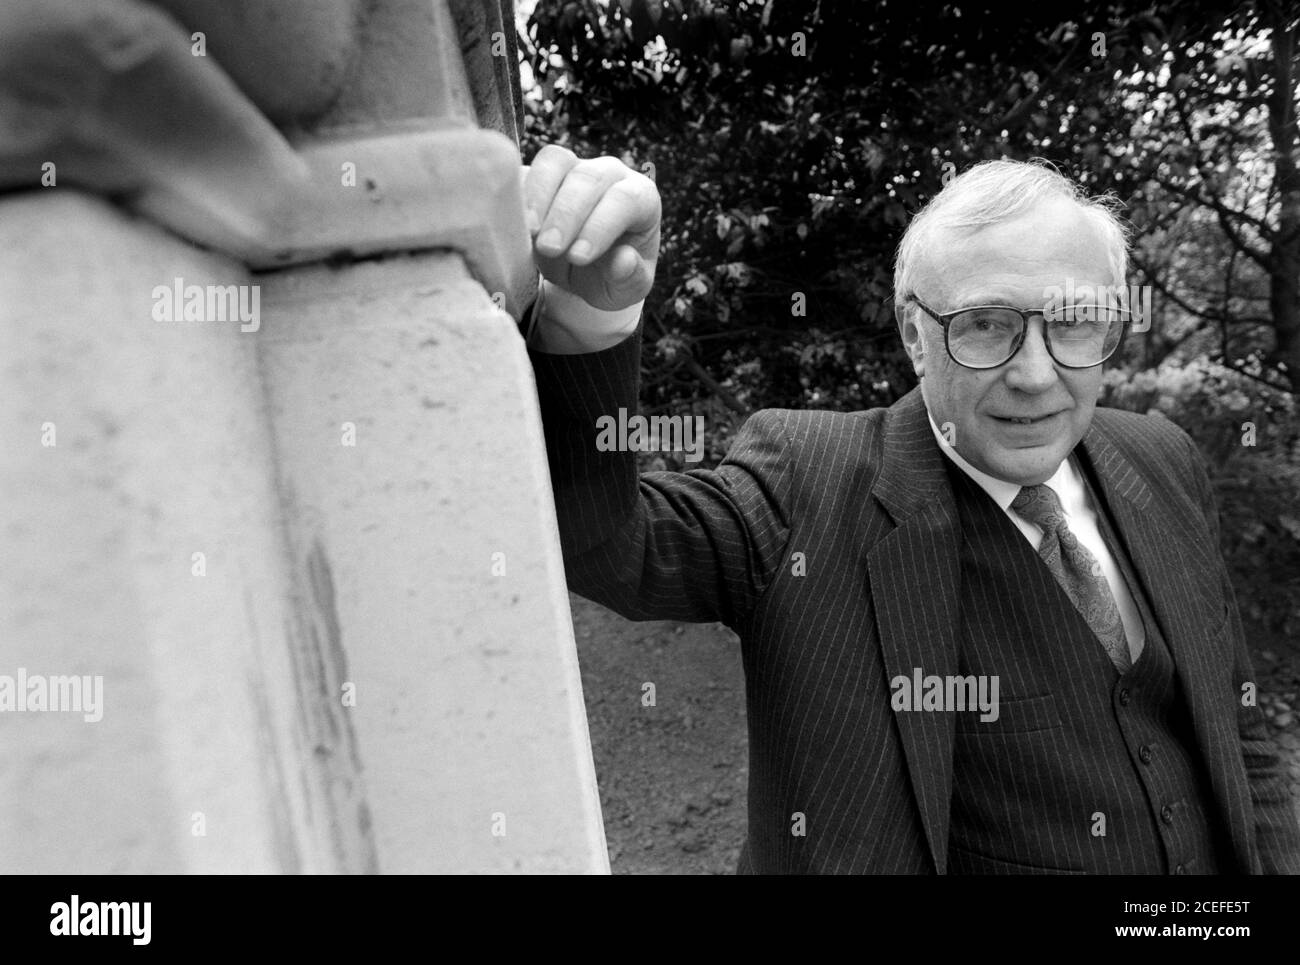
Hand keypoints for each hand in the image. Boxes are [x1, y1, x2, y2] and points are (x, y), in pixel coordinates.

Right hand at [523, 145, 659, 312]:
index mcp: (642, 199)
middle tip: (549, 248)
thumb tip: (623, 260)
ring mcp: (576, 166)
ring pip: (556, 162)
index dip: (601, 226)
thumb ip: (630, 277)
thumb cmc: (612, 277)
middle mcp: (611, 174)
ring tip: (529, 231)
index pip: (626, 200)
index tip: (578, 258)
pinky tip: (513, 220)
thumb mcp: (626, 291)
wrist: (585, 272)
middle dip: (567, 213)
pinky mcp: (544, 171)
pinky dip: (519, 191)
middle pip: (589, 178)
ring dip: (539, 195)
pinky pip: (528, 167)